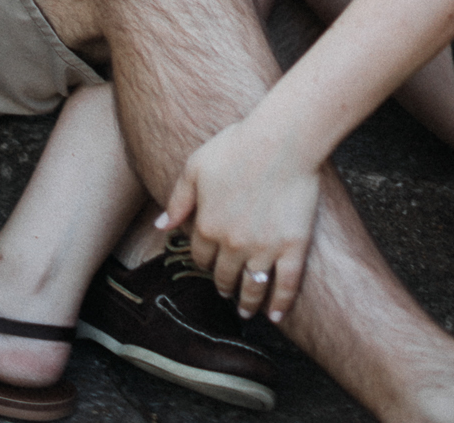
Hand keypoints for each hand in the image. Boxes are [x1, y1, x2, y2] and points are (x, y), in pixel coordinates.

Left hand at [159, 114, 320, 326]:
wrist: (281, 139)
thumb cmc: (237, 145)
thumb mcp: (196, 166)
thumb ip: (178, 199)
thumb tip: (160, 226)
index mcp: (207, 226)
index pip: (200, 257)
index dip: (204, 261)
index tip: (209, 262)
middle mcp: (233, 244)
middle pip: (224, 276)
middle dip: (223, 285)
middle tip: (226, 290)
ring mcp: (264, 249)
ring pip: (252, 288)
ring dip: (247, 303)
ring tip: (247, 311)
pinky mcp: (293, 247)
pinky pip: (286, 286)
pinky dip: (281, 304)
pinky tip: (276, 315)